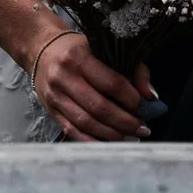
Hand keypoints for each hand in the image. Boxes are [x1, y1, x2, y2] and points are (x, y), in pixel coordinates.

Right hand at [33, 32, 149, 140]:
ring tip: (131, 137)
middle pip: (99, 107)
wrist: (41, 50)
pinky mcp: (51, 111)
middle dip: (125, 122)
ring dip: (112, 135)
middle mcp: (64, 78)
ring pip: (86, 123)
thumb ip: (133, 69)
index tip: (144, 107)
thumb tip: (150, 97)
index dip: (130, 98)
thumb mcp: (104, 49)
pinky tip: (110, 143)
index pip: (111, 83)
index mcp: (79, 58)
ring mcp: (55, 97)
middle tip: (143, 128)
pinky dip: (94, 141)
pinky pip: (73, 132)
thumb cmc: (78, 50)